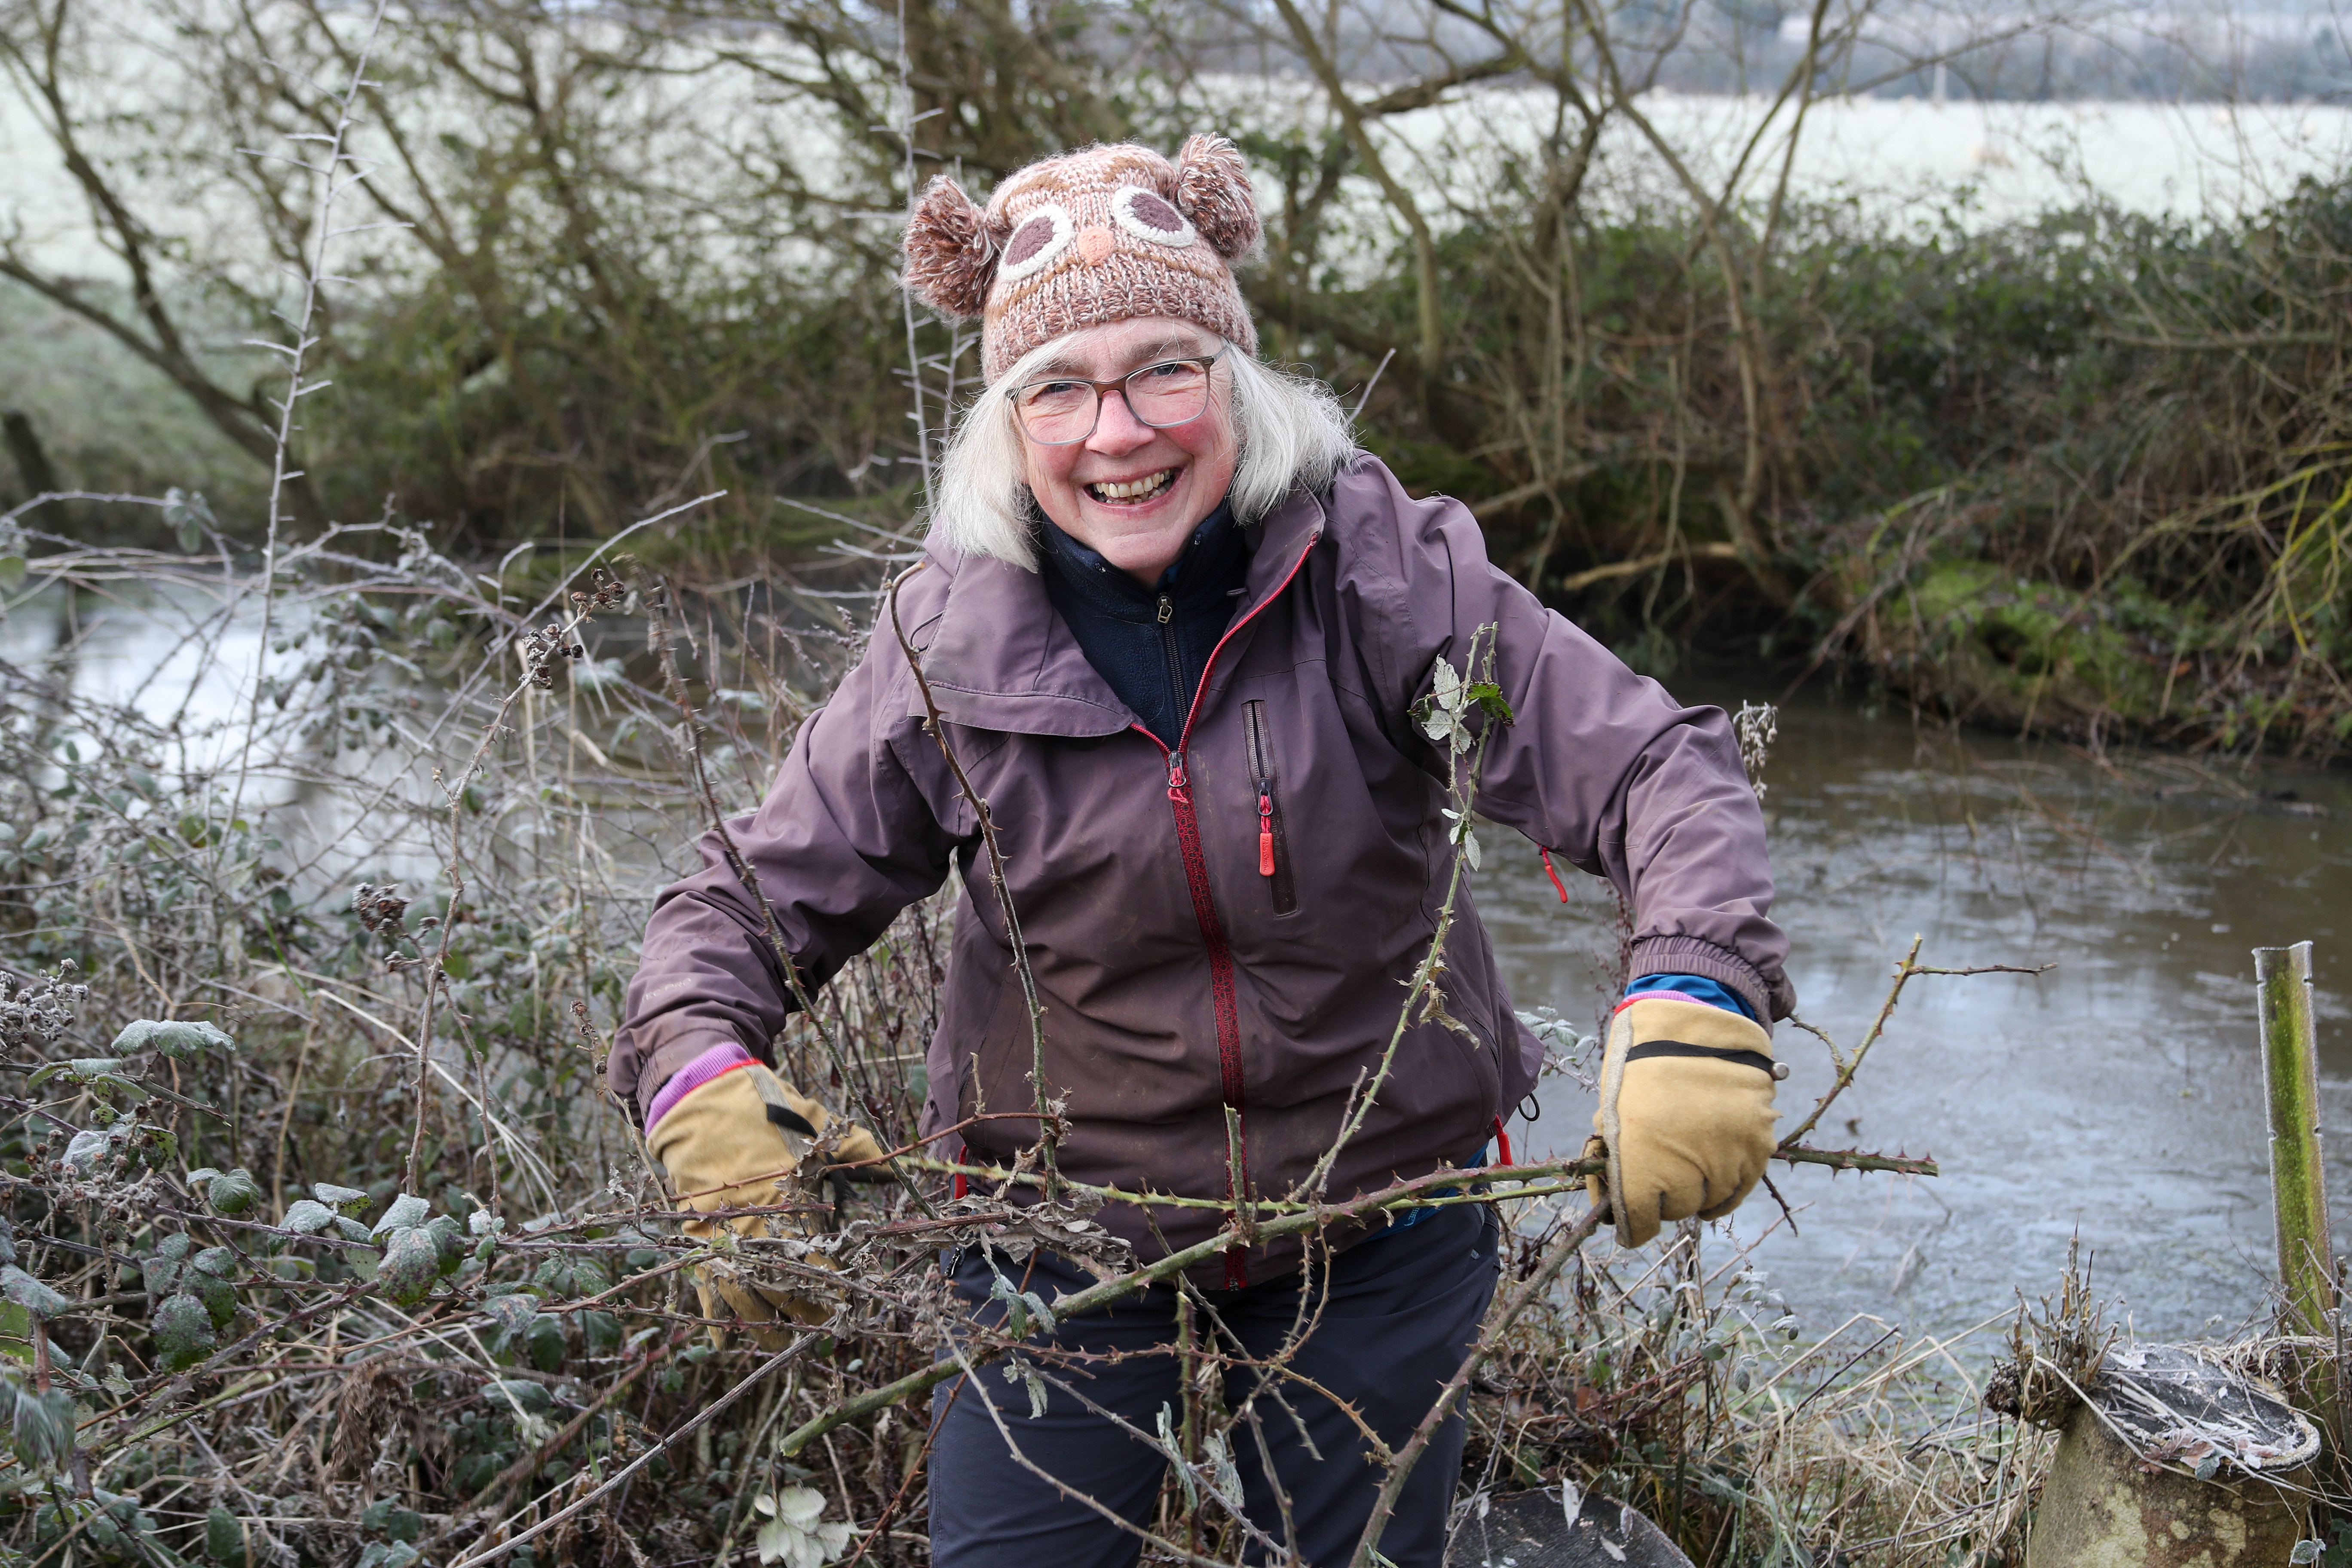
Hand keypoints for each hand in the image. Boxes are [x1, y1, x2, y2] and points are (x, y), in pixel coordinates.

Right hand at [647, 1059, 887, 1347]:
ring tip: (786, 1338)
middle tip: (828, 1327)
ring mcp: (722, 1234)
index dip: (836, 1284)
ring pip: (744, 1297)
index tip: (853, 1301)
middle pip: (784, 1286)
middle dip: (806, 1311)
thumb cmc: (767, 1111)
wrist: (701, 1102)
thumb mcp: (818, 1124)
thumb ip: (856, 1148)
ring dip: (765, 1323)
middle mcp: (755, 1225)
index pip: (817, 1257)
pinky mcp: (696, 1237)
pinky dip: (714, 1317)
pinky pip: (705, 1287)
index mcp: (789, 1199)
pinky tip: (725, 1341)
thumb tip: (893, 1166)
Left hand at [1586, 996, 1781, 1246]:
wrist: (1695, 1029)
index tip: (1632, 1227)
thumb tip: (1616, 1205)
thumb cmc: (1642, 1071)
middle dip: (1665, 1198)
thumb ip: (1618, 1163)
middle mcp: (1688, 1162)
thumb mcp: (1613, 1114)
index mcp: (1642, 1155)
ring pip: (1709, 1201)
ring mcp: (1728, 1156)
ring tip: (1688, 1164)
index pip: (1640, 1219)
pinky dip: (1725, 1190)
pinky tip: (1713, 1180)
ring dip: (1696, 1191)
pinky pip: (1740, 1189)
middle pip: (1677, 1209)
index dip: (1634, 1226)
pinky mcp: (1758, 1147)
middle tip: (1660, 1177)